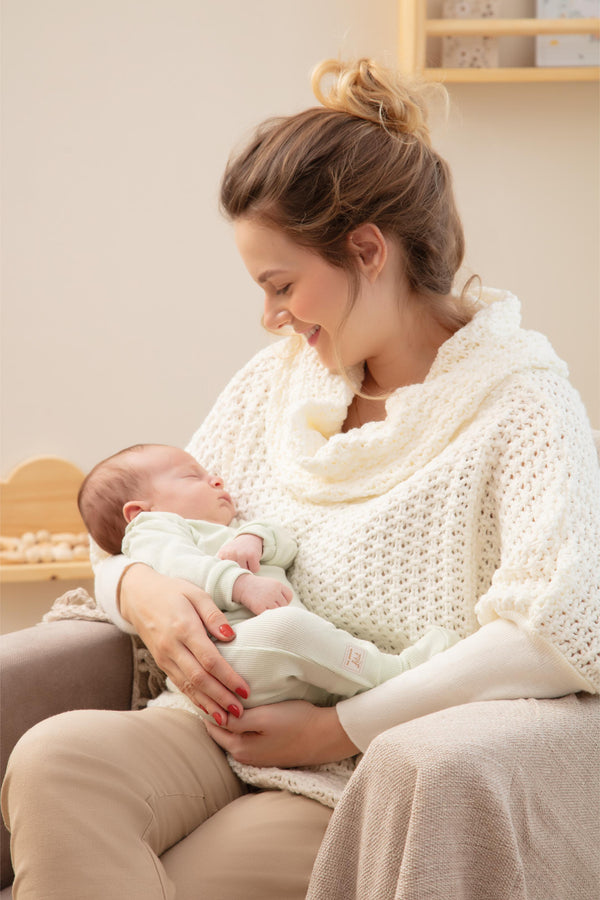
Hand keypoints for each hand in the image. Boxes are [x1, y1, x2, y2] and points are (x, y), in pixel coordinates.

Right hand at [119, 563, 249, 725]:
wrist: (138, 597)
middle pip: (199, 679)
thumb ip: (214, 615)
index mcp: (184, 628)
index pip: (209, 659)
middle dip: (221, 697)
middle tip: (240, 711)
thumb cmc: (173, 592)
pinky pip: (180, 685)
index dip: (228, 677)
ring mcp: (165, 658)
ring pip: (188, 687)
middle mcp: (172, 647)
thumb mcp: (196, 593)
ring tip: (227, 718)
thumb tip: (231, 636)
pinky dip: (194, 699)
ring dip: (208, 704)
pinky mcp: (162, 663)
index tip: (245, 689)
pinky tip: (208, 710)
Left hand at [205, 700, 358, 767]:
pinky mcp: (266, 752)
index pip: (212, 725)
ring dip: (228, 718)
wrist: (324, 736)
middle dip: (215, 712)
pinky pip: (245, 737)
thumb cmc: (295, 722)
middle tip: (212, 687)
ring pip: (232, 734)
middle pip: (220, 731)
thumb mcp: (263, 718)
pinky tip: (244, 711)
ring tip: (225, 696)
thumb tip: (213, 717)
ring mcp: (255, 757)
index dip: (207, 705)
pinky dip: (240, 724)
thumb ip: (236, 721)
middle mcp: (243, 757)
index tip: (205, 686)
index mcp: (239, 748)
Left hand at [217, 534, 262, 571]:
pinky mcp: (252, 555)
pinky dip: (255, 567)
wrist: (249, 537)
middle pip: (235, 574)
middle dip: (239, 572)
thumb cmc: (237, 549)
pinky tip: (252, 560)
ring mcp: (241, 554)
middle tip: (241, 564)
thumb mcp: (225, 553)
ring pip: (245, 572)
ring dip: (248, 570)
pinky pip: (254, 570)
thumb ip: (220, 564)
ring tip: (246, 561)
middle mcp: (231, 554)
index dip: (229, 574)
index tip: (231, 572)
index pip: (224, 572)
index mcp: (222, 554)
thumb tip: (220, 578)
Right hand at [231, 573, 292, 614]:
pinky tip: (260, 611)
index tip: (277, 602)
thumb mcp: (270, 584)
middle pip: (284, 605)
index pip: (289, 596)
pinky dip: (265, 616)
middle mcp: (274, 591)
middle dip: (278, 607)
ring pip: (277, 612)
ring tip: (265, 608)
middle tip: (269, 606)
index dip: (285, 601)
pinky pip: (267, 616)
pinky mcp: (259, 607)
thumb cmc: (256, 587)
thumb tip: (287, 610)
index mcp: (277, 584)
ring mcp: (267, 599)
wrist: (241, 585)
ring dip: (272, 612)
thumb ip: (279, 592)